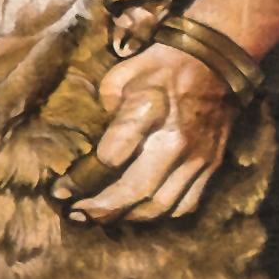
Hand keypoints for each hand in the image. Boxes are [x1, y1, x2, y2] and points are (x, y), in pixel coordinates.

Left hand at [73, 28, 250, 221]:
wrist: (218, 60)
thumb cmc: (162, 65)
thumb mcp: (123, 76)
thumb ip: (106, 111)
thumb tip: (97, 147)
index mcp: (150, 109)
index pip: (110, 157)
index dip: (81, 179)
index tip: (60, 190)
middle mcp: (176, 139)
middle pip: (135, 190)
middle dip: (101, 210)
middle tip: (76, 214)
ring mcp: (198, 156)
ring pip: (161, 206)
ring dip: (128, 217)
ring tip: (104, 218)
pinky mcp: (212, 165)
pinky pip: (185, 204)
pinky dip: (160, 214)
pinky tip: (140, 210)